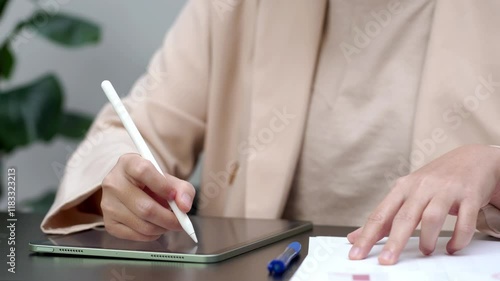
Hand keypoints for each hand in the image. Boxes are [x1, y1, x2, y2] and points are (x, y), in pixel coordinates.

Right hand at [100, 153, 195, 240]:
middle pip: (144, 207)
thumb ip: (183, 190)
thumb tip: (184, 206)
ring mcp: (108, 203)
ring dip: (161, 228)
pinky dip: (151, 235)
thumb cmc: (153, 183)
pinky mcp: (108, 222)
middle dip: (168, 219)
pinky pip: (135, 235)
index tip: (173, 196)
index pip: (143, 172)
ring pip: (141, 224)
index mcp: (128, 163)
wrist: (132, 189)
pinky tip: (155, 227)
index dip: (162, 186)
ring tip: (168, 223)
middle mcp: (113, 182)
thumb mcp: (170, 179)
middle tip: (180, 222)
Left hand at [347, 144, 499, 264]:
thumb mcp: (405, 193)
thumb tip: (355, 237)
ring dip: (428, 239)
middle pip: (404, 217)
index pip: (380, 214)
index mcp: (402, 188)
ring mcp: (446, 190)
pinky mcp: (469, 195)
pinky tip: (452, 248)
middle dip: (394, 242)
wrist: (472, 158)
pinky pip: (464, 221)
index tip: (356, 254)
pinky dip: (458, 238)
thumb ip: (383, 216)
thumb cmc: (434, 180)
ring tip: (426, 251)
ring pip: (432, 217)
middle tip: (387, 261)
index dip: (367, 235)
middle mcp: (422, 187)